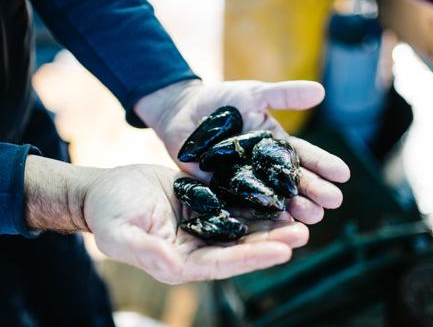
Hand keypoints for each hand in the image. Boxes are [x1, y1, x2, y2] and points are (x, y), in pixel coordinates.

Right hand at [84, 164, 307, 283]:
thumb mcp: (120, 233)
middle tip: (303, 232)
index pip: (223, 263)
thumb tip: (171, 264)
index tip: (282, 252)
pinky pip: (235, 200)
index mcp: (181, 261)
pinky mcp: (207, 201)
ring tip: (301, 214)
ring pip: (244, 224)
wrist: (107, 188)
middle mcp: (199, 246)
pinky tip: (278, 192)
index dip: (252, 257)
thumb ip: (145, 250)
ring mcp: (205, 223)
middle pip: (242, 245)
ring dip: (272, 220)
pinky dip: (256, 198)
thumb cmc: (109, 213)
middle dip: (272, 240)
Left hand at [135, 80, 349, 224]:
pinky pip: (244, 205)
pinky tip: (277, 224)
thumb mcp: (254, 94)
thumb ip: (284, 95)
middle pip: (295, 182)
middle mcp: (266, 168)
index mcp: (278, 145)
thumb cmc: (221, 100)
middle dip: (316, 191)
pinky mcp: (224, 192)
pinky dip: (261, 215)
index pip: (306, 157)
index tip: (344, 174)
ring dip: (296, 208)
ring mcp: (247, 182)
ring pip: (275, 198)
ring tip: (314, 217)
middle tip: (334, 202)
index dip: (324, 165)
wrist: (182, 111)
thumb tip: (321, 91)